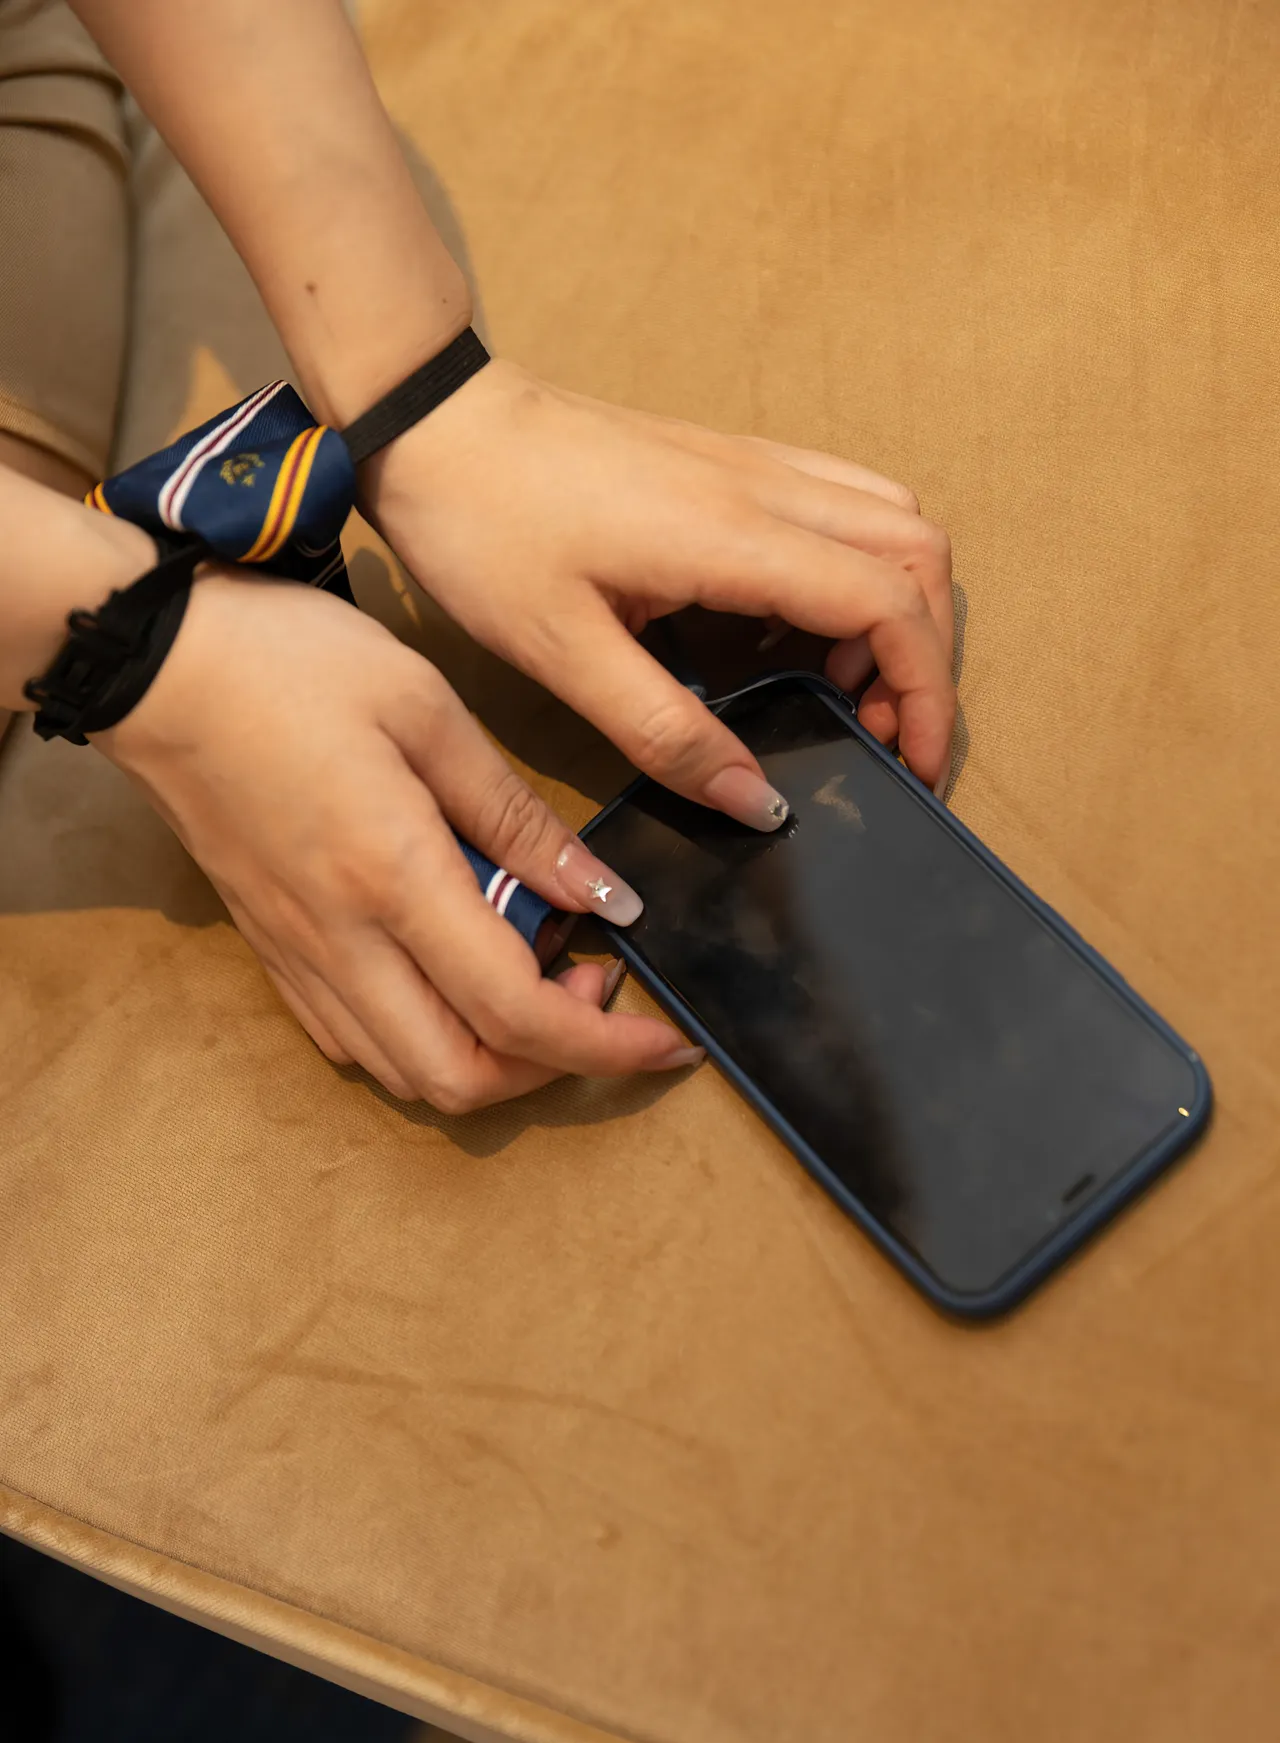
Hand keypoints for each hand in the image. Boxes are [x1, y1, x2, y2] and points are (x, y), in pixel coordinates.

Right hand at [97, 569, 704, 1110]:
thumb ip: (517, 816)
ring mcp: (297, 955)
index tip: (664, 1036)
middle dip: (550, 1070)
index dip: (606, 1045)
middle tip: (596, 995)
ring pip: (404, 1073)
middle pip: (460, 1080)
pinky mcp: (272, 948)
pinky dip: (424, 1038)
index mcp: (392, 877)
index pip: (516, 1013)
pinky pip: (354, 1040)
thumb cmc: (290, 662)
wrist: (152, 664)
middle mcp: (341, 940)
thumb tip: (602, 896)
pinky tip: (456, 976)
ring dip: (489, 1059)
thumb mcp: (428, 709)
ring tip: (535, 980)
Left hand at [364, 360, 956, 809]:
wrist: (434, 422)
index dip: (924, 691)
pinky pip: (839, 503)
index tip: (908, 764)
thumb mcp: (563, 654)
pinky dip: (854, 570)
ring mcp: (751, 465)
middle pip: (920, 555)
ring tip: (837, 688)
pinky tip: (791, 631)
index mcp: (733, 535)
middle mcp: (763, 487)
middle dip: (924, 656)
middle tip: (874, 735)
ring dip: (896, 607)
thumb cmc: (484, 529)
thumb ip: (668, 733)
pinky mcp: (727, 462)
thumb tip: (758, 803)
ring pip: (891, 520)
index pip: (890, 603)